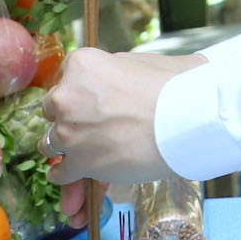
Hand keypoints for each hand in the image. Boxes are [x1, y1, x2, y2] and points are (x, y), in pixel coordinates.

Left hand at [41, 47, 207, 186]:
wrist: (189, 118)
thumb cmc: (175, 85)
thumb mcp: (141, 62)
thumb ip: (114, 71)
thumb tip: (112, 80)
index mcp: (81, 64)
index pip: (64, 79)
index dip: (78, 93)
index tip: (88, 103)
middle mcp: (66, 96)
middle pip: (54, 110)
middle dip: (69, 119)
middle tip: (91, 127)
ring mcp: (69, 132)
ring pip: (51, 143)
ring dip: (65, 148)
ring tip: (82, 153)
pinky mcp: (79, 163)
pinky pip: (60, 173)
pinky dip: (66, 176)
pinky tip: (72, 176)